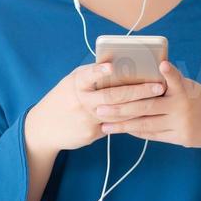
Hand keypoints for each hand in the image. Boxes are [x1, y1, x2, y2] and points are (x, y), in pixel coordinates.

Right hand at [27, 61, 169, 153]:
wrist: (42, 129)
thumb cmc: (63, 100)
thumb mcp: (72, 84)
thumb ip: (91, 76)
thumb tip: (119, 67)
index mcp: (76, 83)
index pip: (88, 75)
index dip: (99, 71)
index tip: (111, 66)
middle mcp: (81, 100)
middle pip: (112, 95)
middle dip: (138, 90)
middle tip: (158, 86)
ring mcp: (86, 118)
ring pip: (118, 112)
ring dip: (140, 105)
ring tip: (157, 98)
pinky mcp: (90, 134)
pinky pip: (114, 126)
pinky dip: (130, 119)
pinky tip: (145, 115)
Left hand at [96, 60, 200, 148]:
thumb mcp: (190, 87)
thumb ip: (170, 82)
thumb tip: (148, 70)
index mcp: (184, 90)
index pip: (173, 79)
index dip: (169, 73)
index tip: (162, 65)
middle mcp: (182, 106)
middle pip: (146, 107)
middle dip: (120, 108)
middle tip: (99, 108)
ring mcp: (181, 124)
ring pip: (146, 125)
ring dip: (122, 126)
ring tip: (103, 125)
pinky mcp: (181, 138)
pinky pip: (153, 135)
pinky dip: (136, 131)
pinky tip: (121, 129)